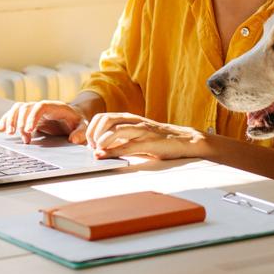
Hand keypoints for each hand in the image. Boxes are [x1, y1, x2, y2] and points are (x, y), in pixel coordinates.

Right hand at [0, 100, 88, 143]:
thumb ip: (80, 132)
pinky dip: (7, 120)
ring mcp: (34, 110)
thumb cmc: (77, 121)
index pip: (41, 107)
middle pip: (26, 107)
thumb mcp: (83, 126)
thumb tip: (73, 139)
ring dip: (11, 119)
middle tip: (17, 134)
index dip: (33, 117)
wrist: (73, 117)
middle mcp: (42, 106)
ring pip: (18, 109)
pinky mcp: (29, 116)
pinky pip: (15, 114)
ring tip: (8, 133)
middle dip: (20, 120)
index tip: (29, 130)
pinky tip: (1, 129)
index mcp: (55, 106)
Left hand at [84, 113, 207, 159]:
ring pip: (115, 130)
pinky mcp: (149, 142)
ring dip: (101, 141)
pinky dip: (112, 152)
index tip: (89, 143)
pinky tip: (104, 156)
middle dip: (93, 134)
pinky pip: (127, 146)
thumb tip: (100, 147)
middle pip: (105, 119)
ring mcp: (142, 130)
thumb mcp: (136, 135)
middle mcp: (133, 121)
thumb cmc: (158, 139)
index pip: (102, 117)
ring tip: (97, 151)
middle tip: (92, 147)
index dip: (91, 129)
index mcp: (129, 118)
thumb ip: (120, 138)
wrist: (184, 140)